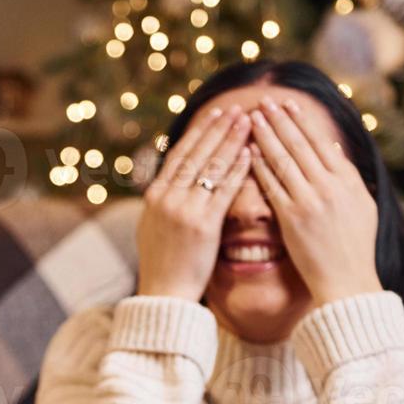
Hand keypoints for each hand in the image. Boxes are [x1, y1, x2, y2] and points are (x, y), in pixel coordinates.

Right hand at [136, 105, 253, 300]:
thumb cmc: (163, 265)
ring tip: (248, 121)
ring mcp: (183, 210)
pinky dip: (237, 169)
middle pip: (196, 154)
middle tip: (236, 108)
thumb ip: (162, 203)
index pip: (179, 155)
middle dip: (217, 129)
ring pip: (210, 167)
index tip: (215, 115)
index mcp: (155, 196)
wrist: (164, 295)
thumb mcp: (152, 228)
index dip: (198, 133)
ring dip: (230, 141)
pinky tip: (250, 153)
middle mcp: (166, 198)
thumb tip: (167, 183)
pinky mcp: (202, 225)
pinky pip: (223, 190)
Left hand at [249, 97, 382, 305]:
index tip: (288, 106)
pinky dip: (260, 165)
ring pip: (284, 160)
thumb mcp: (362, 207)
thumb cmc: (354, 249)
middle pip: (300, 145)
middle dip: (281, 121)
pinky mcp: (293, 218)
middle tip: (265, 101)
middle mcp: (330, 186)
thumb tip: (334, 150)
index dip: (302, 123)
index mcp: (348, 181)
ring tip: (252, 117)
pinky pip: (273, 185)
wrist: (348, 283)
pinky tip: (248, 151)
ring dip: (267, 135)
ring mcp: (311, 200)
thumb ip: (348, 177)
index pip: (321, 143)